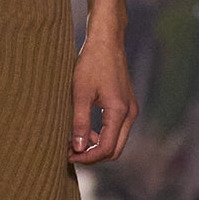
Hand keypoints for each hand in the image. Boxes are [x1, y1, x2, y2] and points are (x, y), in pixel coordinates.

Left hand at [69, 32, 136, 163]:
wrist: (106, 41)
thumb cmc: (91, 63)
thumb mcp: (80, 93)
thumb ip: (80, 122)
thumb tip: (78, 148)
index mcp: (119, 111)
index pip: (106, 148)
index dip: (86, 157)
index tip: (68, 155)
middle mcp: (130, 114)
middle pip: (114, 150)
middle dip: (92, 156)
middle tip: (70, 153)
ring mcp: (130, 109)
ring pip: (116, 141)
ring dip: (96, 146)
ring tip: (73, 143)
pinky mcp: (127, 105)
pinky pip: (116, 130)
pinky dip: (101, 136)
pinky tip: (84, 131)